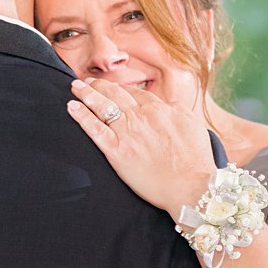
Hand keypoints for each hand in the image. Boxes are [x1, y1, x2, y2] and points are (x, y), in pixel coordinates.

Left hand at [66, 77, 215, 218]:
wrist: (191, 185)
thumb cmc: (196, 159)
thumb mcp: (191, 124)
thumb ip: (176, 110)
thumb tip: (168, 104)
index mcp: (159, 108)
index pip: (134, 92)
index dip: (120, 87)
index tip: (112, 86)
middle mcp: (141, 116)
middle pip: (115, 94)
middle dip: (99, 86)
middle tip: (88, 82)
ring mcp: (127, 133)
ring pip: (102, 106)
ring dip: (86, 94)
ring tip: (76, 87)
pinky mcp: (117, 151)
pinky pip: (94, 129)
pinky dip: (81, 116)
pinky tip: (72, 107)